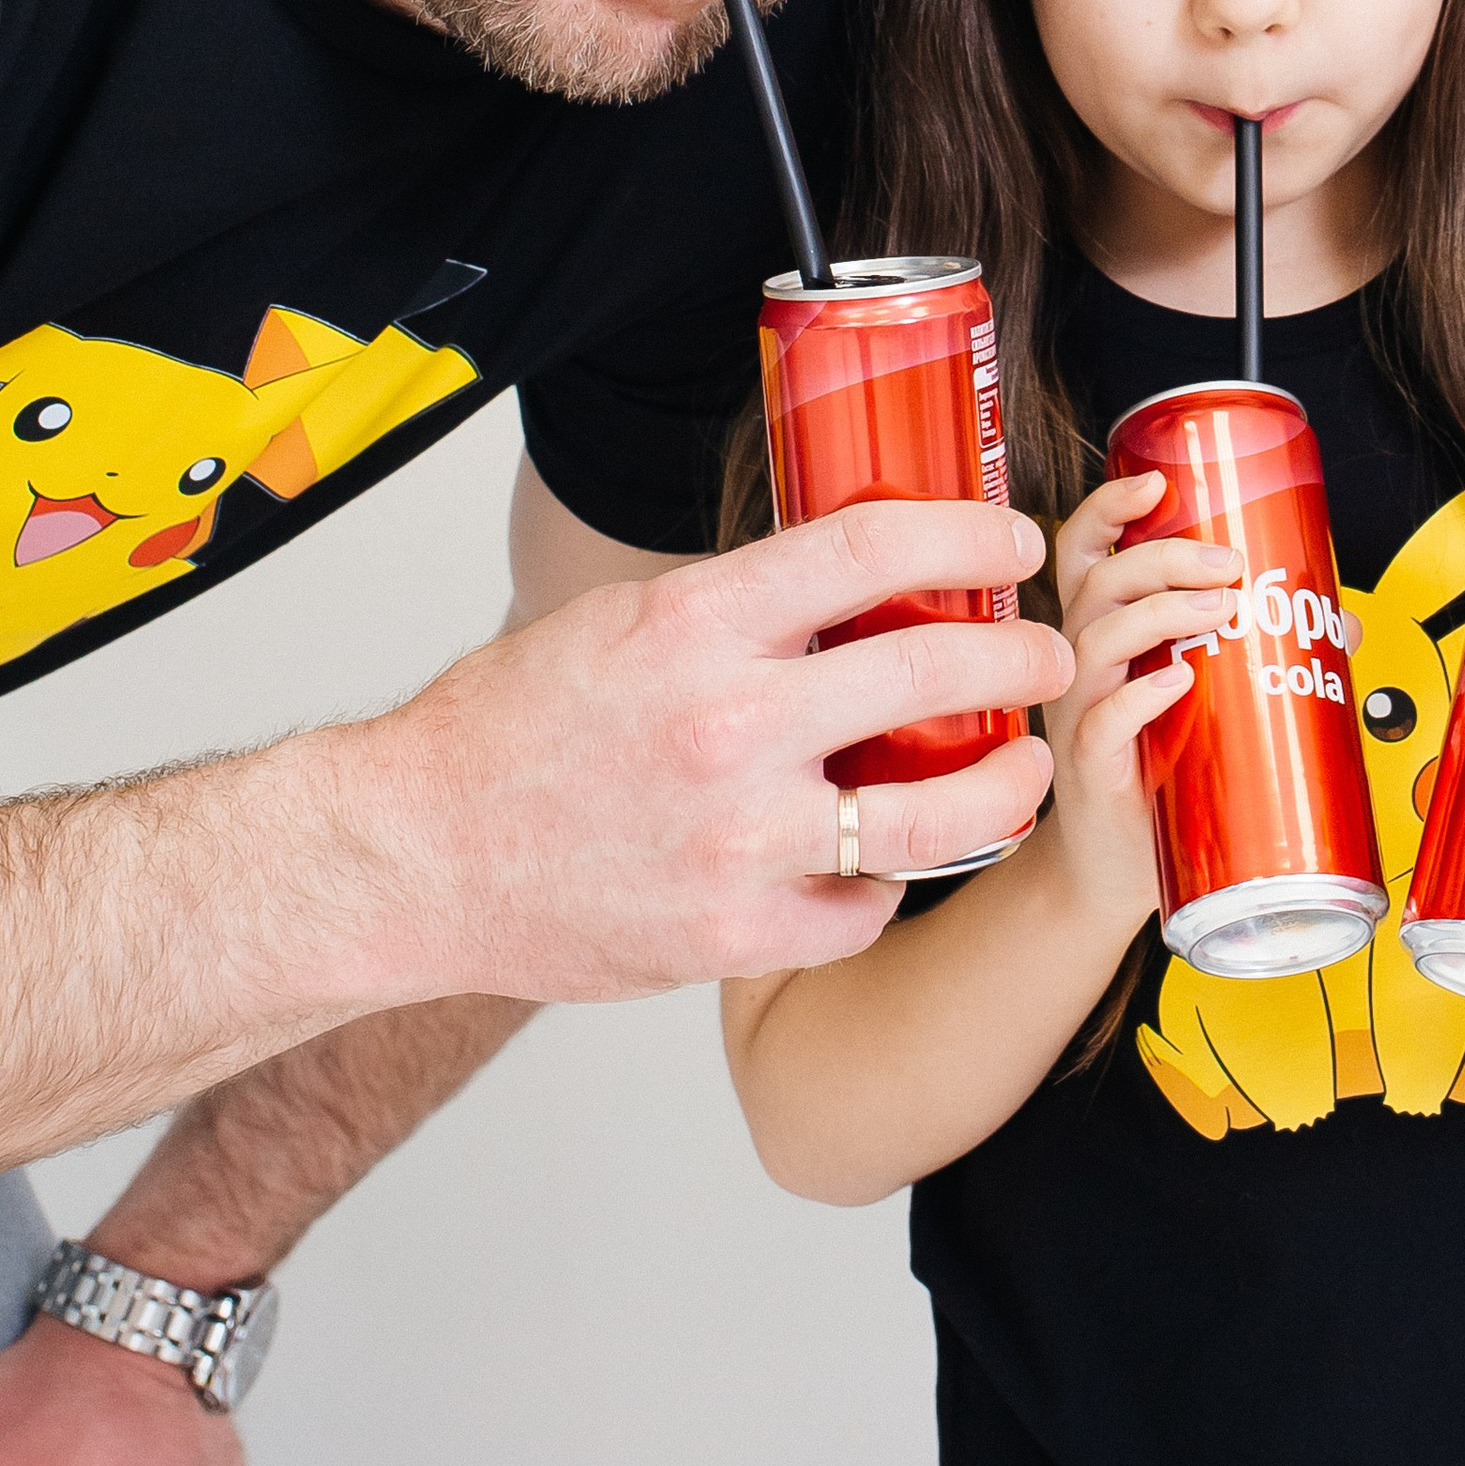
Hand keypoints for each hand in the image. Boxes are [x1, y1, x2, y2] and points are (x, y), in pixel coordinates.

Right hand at [356, 498, 1073, 1001]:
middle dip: (1018, 656)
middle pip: (932, 673)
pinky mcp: (731, 934)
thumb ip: (738, 610)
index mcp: (695, 625)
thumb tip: (852, 581)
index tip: (1013, 537)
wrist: (414, 855)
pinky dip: (883, 884)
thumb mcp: (622, 624)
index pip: (868, 547)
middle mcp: (727, 726)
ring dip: (1003, 785)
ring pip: (934, 816)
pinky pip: (861, 908)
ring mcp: (736, 840)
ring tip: (1025, 768)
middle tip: (1049, 652)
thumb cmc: (508, 731)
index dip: (965, 531)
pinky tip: (886, 863)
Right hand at [1039, 477, 1239, 903]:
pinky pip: (1100, 721)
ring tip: (1219, 611)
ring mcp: (1077, 714)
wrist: (1118, 867)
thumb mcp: (1208, 699)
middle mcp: (1079, 663)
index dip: (1110, 508)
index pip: (1085, 550)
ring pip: (1094, 640)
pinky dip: (1138, 696)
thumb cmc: (1160, 770)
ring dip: (1159, 613)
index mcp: (1101, 631)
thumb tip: (1346, 620)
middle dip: (1162, 558)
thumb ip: (1262, 652)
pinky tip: (1178, 682)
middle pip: (1098, 582)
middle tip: (1226, 564)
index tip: (1157, 482)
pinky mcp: (1088, 769)